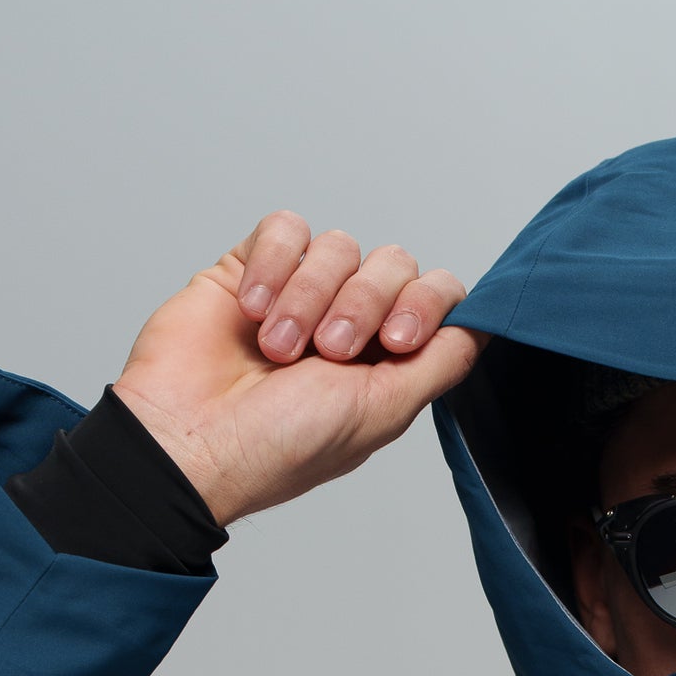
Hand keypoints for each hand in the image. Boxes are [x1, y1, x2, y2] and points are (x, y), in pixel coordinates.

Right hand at [111, 215, 481, 524]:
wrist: (189, 441)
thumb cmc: (278, 446)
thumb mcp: (382, 412)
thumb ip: (441, 363)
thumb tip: (486, 325)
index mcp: (387, 361)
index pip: (436, 295)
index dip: (424, 305)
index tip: (394, 343)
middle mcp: (348, 322)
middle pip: (393, 263)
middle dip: (364, 304)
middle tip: (327, 352)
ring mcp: (299, 293)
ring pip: (338, 247)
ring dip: (310, 296)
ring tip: (277, 348)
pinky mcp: (251, 268)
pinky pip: (286, 229)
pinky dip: (274, 265)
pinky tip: (252, 309)